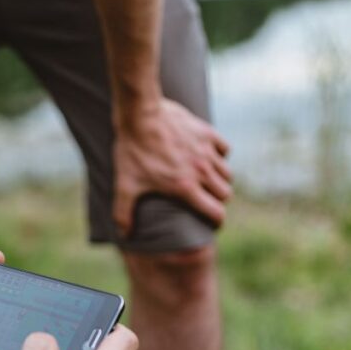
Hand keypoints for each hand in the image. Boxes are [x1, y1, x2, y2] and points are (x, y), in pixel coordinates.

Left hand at [113, 98, 231, 234]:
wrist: (139, 114)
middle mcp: (201, 171)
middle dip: (217, 201)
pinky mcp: (207, 133)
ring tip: (206, 180)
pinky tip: (207, 157)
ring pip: (227, 174)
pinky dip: (220, 156)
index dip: (216, 221)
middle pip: (225, 194)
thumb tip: (125, 234)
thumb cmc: (132, 151)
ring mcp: (206, 151)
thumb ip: (123, 213)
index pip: (215, 212)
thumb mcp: (124, 185)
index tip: (211, 223)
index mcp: (185, 187)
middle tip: (205, 200)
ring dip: (219, 180)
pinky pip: (225, 150)